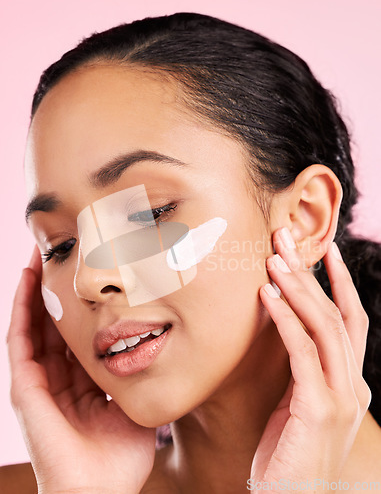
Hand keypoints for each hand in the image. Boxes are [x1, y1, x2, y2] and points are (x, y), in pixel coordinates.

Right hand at [7, 246, 155, 493]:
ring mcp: (39, 380)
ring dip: (35, 289)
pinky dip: (21, 309)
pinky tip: (27, 281)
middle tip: (63, 251)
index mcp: (82, 379)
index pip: (78, 332)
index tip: (90, 272)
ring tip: (42, 254)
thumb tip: (165, 343)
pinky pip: (20, 340)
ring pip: (33, 323)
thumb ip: (142, 374)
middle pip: (54, 321)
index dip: (81, 302)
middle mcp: (58, 375)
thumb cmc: (121, 456)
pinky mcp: (25, 386)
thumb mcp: (137, 402)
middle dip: (57, 287)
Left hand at [250, 228, 370, 488]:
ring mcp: (341, 397)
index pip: (349, 320)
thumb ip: (302, 369)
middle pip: (336, 314)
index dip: (339, 283)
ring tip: (274, 257)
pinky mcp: (319, 410)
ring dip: (298, 287)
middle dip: (311, 273)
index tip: (324, 251)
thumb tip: (284, 328)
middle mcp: (353, 384)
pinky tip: (266, 294)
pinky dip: (284, 319)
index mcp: (350, 381)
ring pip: (323, 326)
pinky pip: (301, 352)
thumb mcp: (298, 404)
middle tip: (286, 238)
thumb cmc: (289, 453)